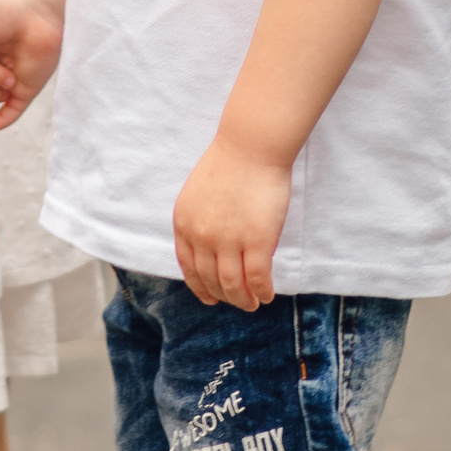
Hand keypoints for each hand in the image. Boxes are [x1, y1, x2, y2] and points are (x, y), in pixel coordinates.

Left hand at [171, 139, 292, 311]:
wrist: (251, 146)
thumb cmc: (230, 163)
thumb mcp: (197, 195)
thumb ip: (198, 222)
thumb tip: (209, 250)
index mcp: (184, 224)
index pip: (189, 268)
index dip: (201, 288)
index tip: (211, 298)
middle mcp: (202, 237)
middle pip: (211, 280)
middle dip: (224, 297)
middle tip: (238, 302)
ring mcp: (229, 240)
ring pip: (232, 285)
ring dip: (243, 300)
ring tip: (252, 304)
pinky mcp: (257, 241)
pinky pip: (257, 278)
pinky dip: (261, 291)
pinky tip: (267, 295)